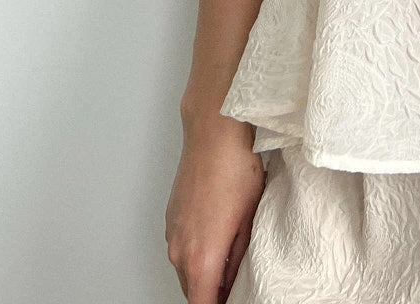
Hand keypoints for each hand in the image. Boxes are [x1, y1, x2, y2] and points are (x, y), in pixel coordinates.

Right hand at [165, 116, 267, 303]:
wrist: (212, 132)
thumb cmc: (234, 167)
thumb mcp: (249, 217)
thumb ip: (239, 256)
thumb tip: (236, 277)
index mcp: (201, 256)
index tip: (233, 300)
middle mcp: (179, 250)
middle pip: (192, 292)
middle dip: (211, 293)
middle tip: (234, 285)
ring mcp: (171, 233)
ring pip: (184, 271)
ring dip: (202, 273)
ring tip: (228, 259)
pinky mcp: (170, 219)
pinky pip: (179, 249)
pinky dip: (194, 253)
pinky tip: (215, 237)